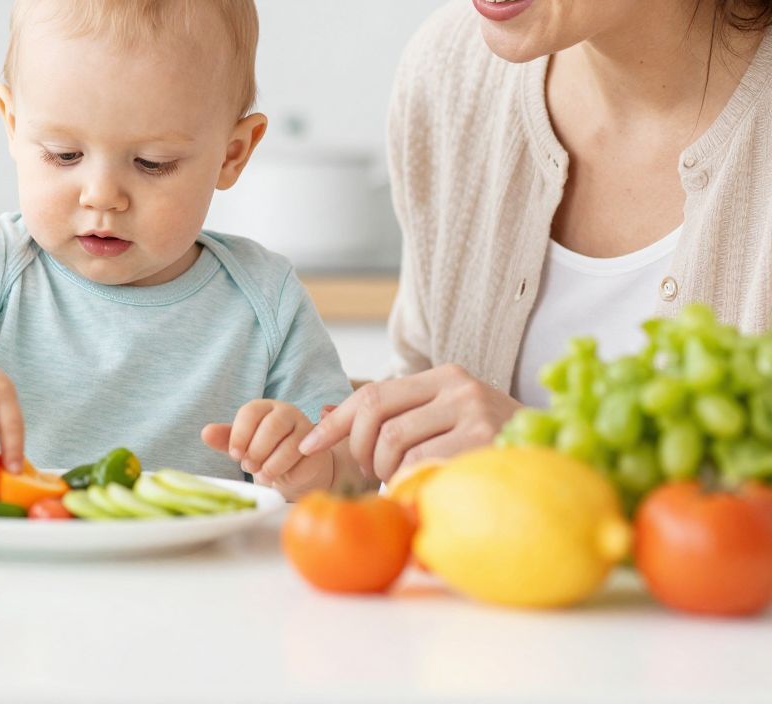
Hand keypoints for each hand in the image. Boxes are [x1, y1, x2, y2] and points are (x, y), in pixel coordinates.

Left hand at [201, 400, 332, 498]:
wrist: (295, 468)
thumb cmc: (264, 452)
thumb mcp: (243, 445)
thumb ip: (225, 438)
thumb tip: (205, 433)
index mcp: (264, 407)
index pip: (251, 412)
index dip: (240, 434)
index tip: (234, 454)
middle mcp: (287, 413)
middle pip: (272, 426)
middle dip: (257, 450)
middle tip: (249, 466)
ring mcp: (306, 430)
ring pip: (290, 445)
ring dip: (271, 464)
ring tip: (262, 476)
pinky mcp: (319, 449)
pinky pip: (304, 460)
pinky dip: (288, 472)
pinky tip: (280, 477)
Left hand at [296, 366, 520, 481]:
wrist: (555, 458)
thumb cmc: (488, 444)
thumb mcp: (441, 419)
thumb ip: (393, 415)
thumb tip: (326, 413)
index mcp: (443, 376)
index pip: (372, 394)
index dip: (336, 422)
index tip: (308, 445)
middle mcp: (458, 388)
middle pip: (377, 417)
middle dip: (359, 451)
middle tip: (370, 472)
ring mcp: (474, 414)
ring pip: (395, 444)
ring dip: (385, 471)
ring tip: (401, 479)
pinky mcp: (484, 442)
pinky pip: (421, 465)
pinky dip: (409, 482)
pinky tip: (420, 487)